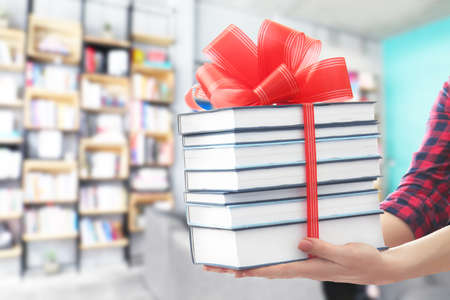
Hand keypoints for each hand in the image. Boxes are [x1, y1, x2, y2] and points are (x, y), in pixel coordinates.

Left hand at [204, 238, 397, 284]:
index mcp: (309, 268)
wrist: (378, 268)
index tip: (232, 270)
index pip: (275, 270)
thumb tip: (299, 243)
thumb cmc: (363, 260)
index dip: (253, 270)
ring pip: (273, 266)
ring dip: (251, 265)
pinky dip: (268, 259)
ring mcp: (305, 264)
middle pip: (267, 270)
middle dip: (242, 269)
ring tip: (229, 264)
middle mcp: (302, 268)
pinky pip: (283, 260)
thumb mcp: (346, 254)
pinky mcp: (310, 259)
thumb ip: (323, 249)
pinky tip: (260, 257)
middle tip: (217, 267)